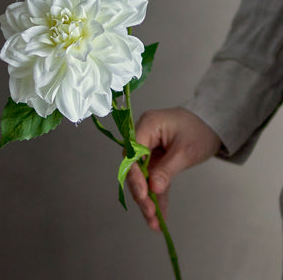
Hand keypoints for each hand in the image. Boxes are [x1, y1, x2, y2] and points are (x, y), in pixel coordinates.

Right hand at [127, 107, 220, 230]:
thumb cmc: (200, 129)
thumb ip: (167, 170)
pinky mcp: (156, 159)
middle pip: (134, 167)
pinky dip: (157, 195)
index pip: (132, 152)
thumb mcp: (185, 151)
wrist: (213, 124)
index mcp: (148, 125)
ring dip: (148, 199)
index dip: (135, 175)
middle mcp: (143, 136)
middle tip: (150, 213)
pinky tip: (160, 216)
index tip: (143, 195)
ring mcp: (149, 148)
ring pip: (142, 176)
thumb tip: (152, 188)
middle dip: (141, 192)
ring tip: (155, 223)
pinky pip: (154, 178)